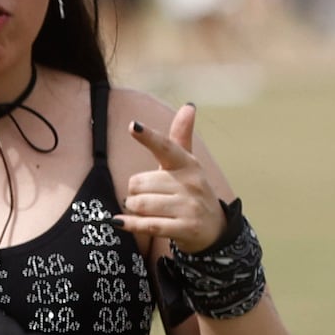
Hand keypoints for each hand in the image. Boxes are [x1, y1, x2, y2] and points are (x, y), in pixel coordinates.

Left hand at [117, 104, 236, 257]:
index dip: (148, 137)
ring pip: (140, 204)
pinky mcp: (185, 228)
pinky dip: (130, 223)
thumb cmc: (192, 191)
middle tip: (144, 196)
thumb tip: (188, 106)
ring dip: (133, 208)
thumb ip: (181, 137)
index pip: (166, 147)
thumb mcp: (187, 164)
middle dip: (133, 191)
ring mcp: (189, 207)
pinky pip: (147, 224)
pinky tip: (120, 221)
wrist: (215, 229)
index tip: (133, 126)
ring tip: (142, 210)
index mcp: (188, 164)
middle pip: (139, 182)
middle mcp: (190, 183)